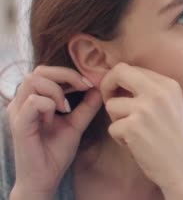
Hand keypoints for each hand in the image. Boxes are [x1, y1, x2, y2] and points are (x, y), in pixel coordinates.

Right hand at [7, 66, 102, 198]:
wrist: (45, 178)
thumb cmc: (56, 151)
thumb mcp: (76, 124)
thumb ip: (86, 106)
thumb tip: (99, 86)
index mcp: (32, 100)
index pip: (46, 71)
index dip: (69, 73)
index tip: (89, 84)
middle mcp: (21, 102)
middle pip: (39, 70)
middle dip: (66, 75)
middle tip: (83, 87)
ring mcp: (18, 112)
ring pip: (33, 80)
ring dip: (57, 90)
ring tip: (66, 107)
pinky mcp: (19, 124)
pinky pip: (33, 101)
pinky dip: (49, 104)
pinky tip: (56, 117)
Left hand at [100, 63, 182, 199]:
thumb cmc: (175, 139)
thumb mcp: (173, 105)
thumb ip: (152, 91)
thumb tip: (121, 81)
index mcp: (169, 84)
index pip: (133, 68)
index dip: (120, 80)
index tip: (119, 93)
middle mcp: (158, 92)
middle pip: (119, 72)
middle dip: (107, 86)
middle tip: (110, 100)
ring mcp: (145, 109)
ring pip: (111, 105)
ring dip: (117, 120)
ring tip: (134, 132)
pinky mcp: (133, 127)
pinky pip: (112, 127)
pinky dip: (119, 138)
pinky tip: (136, 145)